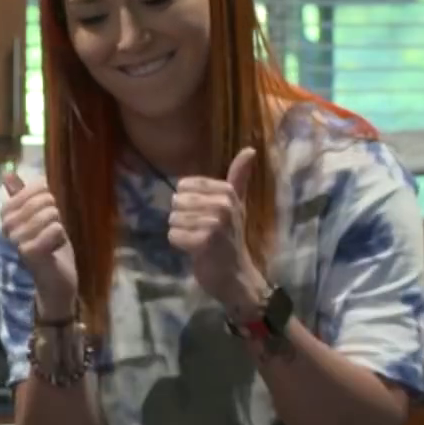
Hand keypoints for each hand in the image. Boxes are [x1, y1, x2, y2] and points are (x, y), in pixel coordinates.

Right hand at [0, 171, 78, 312]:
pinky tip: (53, 250)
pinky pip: (55, 229)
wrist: (55, 284)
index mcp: (7, 215)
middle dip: (54, 215)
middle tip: (49, 232)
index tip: (45, 216)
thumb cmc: (48, 249)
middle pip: (44, 200)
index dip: (48, 198)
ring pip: (51, 214)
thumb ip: (22, 196)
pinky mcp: (29, 253)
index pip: (36, 187)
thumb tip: (7, 173)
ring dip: (58, 228)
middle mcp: (8, 226)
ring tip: (51, 242)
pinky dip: (60, 238)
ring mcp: (17, 240)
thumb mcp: (37, 218)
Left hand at [169, 147, 269, 312]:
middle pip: (178, 202)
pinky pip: (173, 235)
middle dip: (183, 218)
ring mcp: (214, 224)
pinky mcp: (203, 243)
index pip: (185, 185)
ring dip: (181, 232)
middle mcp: (223, 205)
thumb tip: (250, 149)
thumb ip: (239, 177)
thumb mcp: (236, 203)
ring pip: (173, 219)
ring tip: (198, 240)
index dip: (187, 202)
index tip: (203, 214)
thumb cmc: (230, 237)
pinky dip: (179, 244)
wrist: (235, 275)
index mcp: (227, 192)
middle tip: (200, 230)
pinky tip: (194, 250)